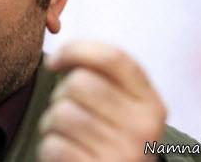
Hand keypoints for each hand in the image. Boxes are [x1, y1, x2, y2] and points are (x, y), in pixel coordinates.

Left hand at [38, 41, 165, 161]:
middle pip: (79, 82)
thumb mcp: (124, 110)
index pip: (112, 58)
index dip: (75, 50)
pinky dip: (49, 148)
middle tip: (66, 110)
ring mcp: (122, 154)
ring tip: (64, 134)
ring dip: (51, 123)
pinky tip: (66, 154)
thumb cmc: (111, 140)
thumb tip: (60, 58)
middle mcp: (142, 129)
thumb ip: (102, 78)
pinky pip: (54, 145)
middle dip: (60, 93)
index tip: (54, 60)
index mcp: (151, 105)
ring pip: (62, 113)